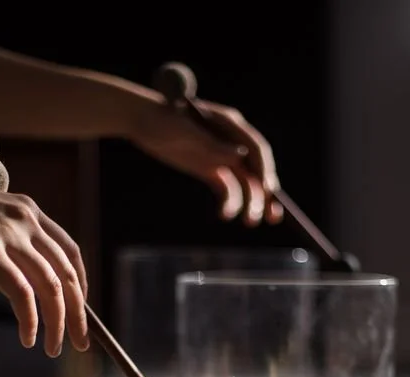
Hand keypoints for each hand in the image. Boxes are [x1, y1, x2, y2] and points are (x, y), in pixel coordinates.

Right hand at [0, 166, 87, 356]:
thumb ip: (12, 242)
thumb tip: (28, 280)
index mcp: (29, 210)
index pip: (71, 252)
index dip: (81, 285)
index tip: (80, 311)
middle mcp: (25, 219)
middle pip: (68, 274)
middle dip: (79, 314)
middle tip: (81, 343)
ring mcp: (7, 234)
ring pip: (50, 288)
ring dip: (57, 325)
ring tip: (54, 349)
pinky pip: (21, 294)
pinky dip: (29, 321)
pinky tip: (28, 338)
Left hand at [131, 98, 282, 226]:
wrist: (142, 122)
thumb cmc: (162, 120)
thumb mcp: (185, 132)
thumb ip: (212, 145)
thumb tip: (240, 156)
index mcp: (230, 125)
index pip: (256, 149)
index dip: (265, 170)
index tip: (268, 190)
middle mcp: (231, 141)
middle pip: (256, 169)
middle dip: (264, 193)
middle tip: (267, 216)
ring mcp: (221, 157)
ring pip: (244, 183)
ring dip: (250, 203)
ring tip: (250, 222)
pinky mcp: (210, 171)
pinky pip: (227, 190)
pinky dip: (230, 203)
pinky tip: (225, 215)